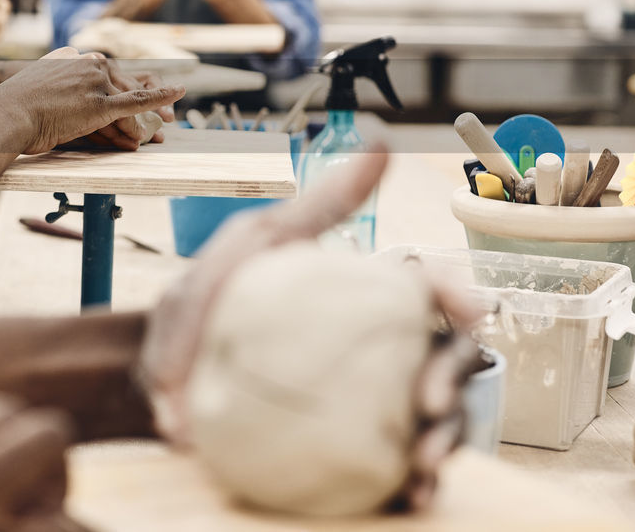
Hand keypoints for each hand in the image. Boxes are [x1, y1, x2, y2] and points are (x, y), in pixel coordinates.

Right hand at [0, 48, 183, 154]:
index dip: (115, 93)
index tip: (122, 104)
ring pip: (126, 101)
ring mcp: (94, 82)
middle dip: (138, 106)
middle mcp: (85, 64)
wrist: (5, 116)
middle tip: (158, 119)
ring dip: (142, 121)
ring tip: (158, 133)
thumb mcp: (34, 91)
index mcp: (69, 58)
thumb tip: (66, 105)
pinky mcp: (99, 104)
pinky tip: (178, 95)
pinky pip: (135, 101)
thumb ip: (55, 91)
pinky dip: (159, 98)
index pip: (102, 75)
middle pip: (120, 85)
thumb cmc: (11, 112)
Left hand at [137, 145, 483, 511]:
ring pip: (428, 421)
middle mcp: (381, 350)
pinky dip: (403, 484)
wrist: (165, 371)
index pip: (429, 293)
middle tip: (430, 403)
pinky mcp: (350, 451)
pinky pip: (388, 470)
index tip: (470, 311)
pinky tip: (400, 499)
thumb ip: (322, 203)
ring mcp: (369, 402)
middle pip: (442, 362)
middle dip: (453, 382)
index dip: (459, 297)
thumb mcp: (259, 241)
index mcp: (367, 298)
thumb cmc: (216, 296)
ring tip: (423, 469)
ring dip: (440, 445)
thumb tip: (380, 139)